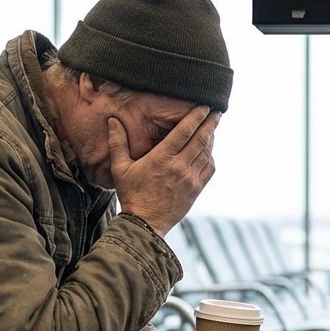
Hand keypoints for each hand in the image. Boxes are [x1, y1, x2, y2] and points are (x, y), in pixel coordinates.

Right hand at [109, 105, 219, 235]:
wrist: (144, 224)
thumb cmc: (131, 194)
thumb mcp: (120, 168)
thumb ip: (118, 142)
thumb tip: (112, 120)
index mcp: (162, 157)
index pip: (184, 131)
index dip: (196, 117)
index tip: (204, 107)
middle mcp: (179, 166)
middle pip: (201, 138)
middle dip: (210, 123)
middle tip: (216, 112)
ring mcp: (190, 178)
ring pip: (206, 153)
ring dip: (211, 138)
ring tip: (212, 128)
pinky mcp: (195, 190)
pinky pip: (209, 168)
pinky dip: (210, 157)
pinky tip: (208, 151)